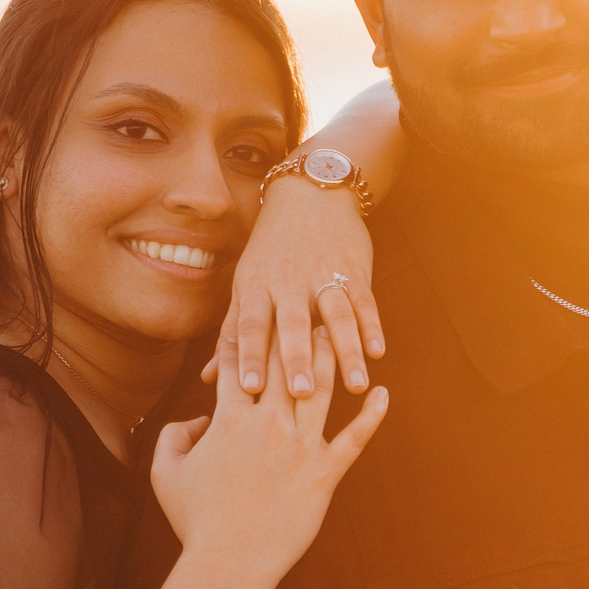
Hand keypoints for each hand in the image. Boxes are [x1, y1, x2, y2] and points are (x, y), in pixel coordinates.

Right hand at [154, 328, 386, 587]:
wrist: (228, 562)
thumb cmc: (194, 520)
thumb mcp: (165, 472)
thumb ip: (174, 435)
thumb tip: (196, 417)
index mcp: (229, 419)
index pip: (241, 364)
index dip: (248, 336)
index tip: (257, 312)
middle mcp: (268, 424)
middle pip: (285, 364)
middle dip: (294, 330)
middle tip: (307, 303)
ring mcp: (301, 446)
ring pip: (321, 389)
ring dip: (332, 357)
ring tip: (342, 333)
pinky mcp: (326, 473)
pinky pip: (355, 438)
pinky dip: (371, 415)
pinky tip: (382, 393)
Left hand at [216, 179, 384, 399]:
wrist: (309, 194)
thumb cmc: (270, 249)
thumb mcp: (245, 284)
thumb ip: (232, 333)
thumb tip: (210, 379)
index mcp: (257, 287)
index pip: (250, 325)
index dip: (250, 356)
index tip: (250, 389)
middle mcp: (288, 281)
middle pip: (293, 323)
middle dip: (297, 359)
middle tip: (302, 394)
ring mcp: (324, 274)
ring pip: (336, 316)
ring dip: (347, 352)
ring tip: (357, 387)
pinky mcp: (355, 269)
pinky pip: (364, 301)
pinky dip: (372, 326)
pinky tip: (378, 353)